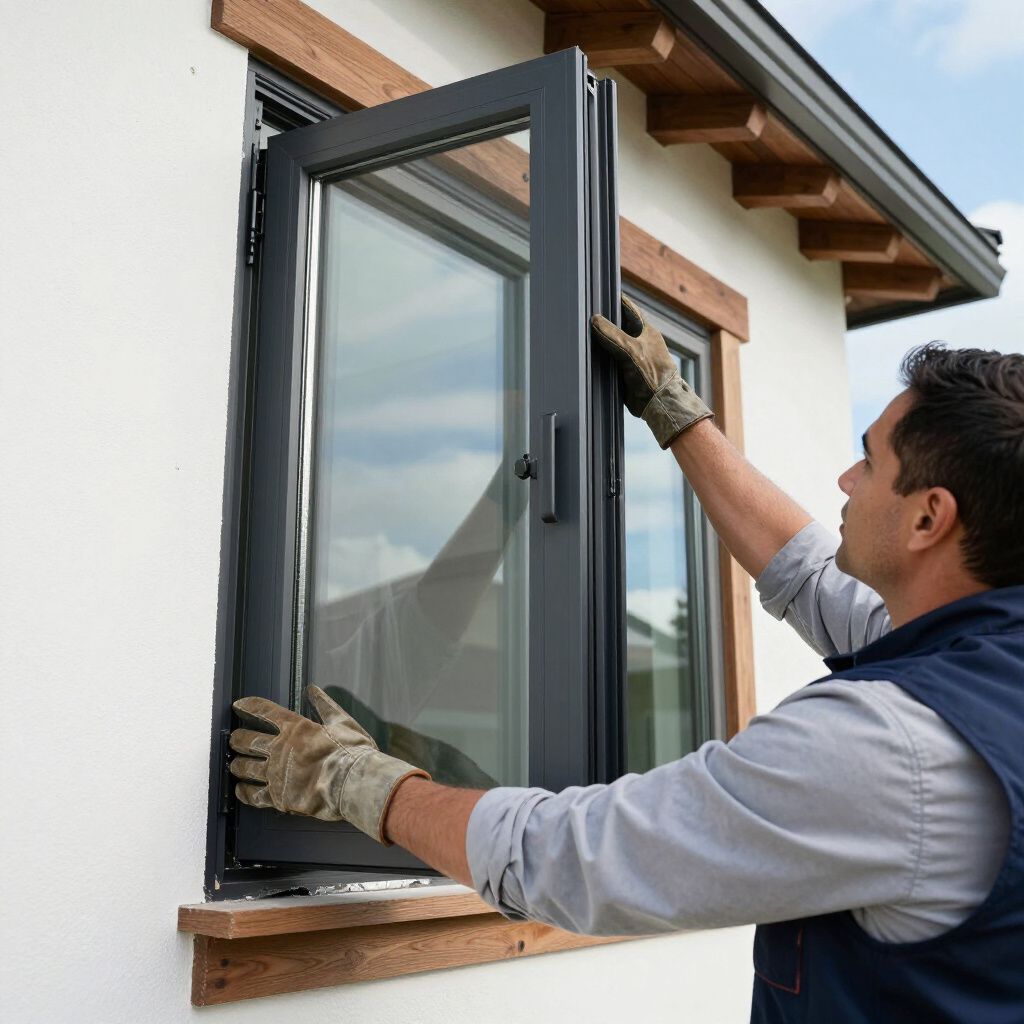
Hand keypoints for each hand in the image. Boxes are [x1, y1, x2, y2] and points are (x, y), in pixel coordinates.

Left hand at [230, 685, 429, 842]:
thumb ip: (325, 705)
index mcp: (295, 728)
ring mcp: (276, 773)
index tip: (238, 706)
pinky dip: (243, 791)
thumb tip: (313, 690)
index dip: (248, 706)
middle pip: (247, 740)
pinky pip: (252, 795)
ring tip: (235, 764)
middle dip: (237, 739)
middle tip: (234, 739)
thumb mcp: (342, 721)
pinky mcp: (278, 797)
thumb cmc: (351, 752)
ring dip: (237, 764)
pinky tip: (241, 789)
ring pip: (244, 767)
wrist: (353, 783)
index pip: (264, 711)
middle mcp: (280, 749)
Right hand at [591, 296, 712, 447]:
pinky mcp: (625, 372)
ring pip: (612, 344)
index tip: (600, 293)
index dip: (615, 301)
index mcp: (645, 331)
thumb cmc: (652, 375)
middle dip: (603, 321)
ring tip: (581, 333)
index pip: (628, 309)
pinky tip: (586, 357)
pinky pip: (609, 361)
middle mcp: (639, 342)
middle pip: (617, 326)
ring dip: (600, 341)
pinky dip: (600, 358)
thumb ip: (612, 335)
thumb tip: (595, 320)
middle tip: (585, 313)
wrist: (658, 404)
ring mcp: (632, 356)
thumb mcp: (630, 350)